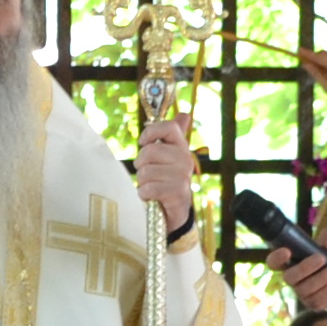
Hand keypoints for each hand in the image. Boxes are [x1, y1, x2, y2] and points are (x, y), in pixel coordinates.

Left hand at [133, 115, 196, 236]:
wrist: (174, 211)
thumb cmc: (165, 179)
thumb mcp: (168, 156)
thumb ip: (171, 136)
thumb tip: (185, 114)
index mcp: (181, 146)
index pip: (169, 127)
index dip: (151, 132)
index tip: (143, 142)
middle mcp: (185, 159)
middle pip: (150, 151)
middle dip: (141, 164)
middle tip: (147, 173)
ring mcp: (183, 176)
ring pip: (146, 172)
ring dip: (142, 182)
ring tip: (151, 186)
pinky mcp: (178, 193)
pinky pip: (149, 189)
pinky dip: (144, 194)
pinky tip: (151, 196)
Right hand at [304, 46, 326, 130]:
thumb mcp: (326, 86)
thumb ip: (316, 73)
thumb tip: (305, 64)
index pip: (319, 57)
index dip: (308, 54)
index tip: (299, 51)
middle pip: (324, 54)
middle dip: (314, 57)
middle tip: (305, 62)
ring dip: (321, 60)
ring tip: (317, 71)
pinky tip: (326, 72)